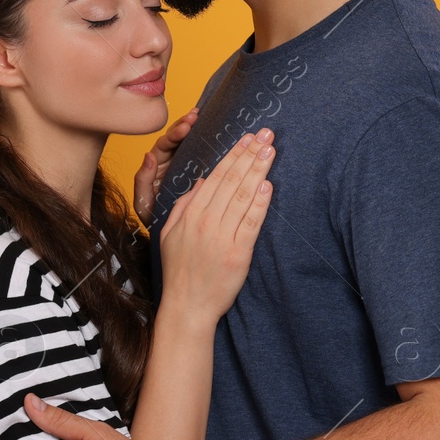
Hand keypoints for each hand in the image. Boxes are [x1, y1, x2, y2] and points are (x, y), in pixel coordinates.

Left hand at [133, 107, 198, 223]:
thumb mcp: (144, 201)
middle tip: (195, 116)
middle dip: (184, 124)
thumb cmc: (154, 217)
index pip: (164, 145)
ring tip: (201, 114)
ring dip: (193, 127)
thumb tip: (148, 155)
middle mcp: (168, 161)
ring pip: (188, 141)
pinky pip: (199, 151)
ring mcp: (182, 163)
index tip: (186, 127)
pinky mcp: (195, 168)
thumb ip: (142, 179)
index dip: (174, 134)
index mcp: (156, 166)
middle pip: (176, 137)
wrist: (171, 231)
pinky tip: (211, 126)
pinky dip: (203, 138)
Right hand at [158, 127, 274, 321]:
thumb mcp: (169, 232)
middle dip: (250, 154)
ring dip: (258, 170)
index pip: (216, 176)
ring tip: (270, 150)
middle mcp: (206, 222)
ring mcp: (222, 237)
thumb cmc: (179, 270)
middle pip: (232, 180)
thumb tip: (202, 180)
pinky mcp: (238, 254)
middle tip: (266, 134)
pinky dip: (261, 203)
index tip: (247, 138)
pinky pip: (251, 223)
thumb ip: (184, 204)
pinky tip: (269, 185)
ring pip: (243, 197)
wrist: (187, 306)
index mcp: (190, 214)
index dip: (233, 155)